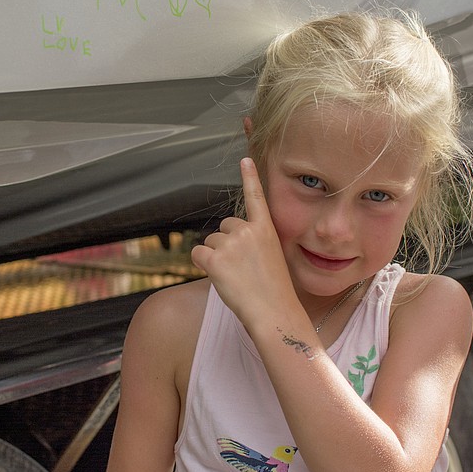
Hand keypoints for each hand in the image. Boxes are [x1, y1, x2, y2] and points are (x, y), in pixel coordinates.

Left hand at [191, 158, 297, 326]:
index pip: (256, 197)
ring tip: (236, 277)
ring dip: (216, 258)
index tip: (244, 159)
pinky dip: (204, 265)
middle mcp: (248, 230)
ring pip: (210, 242)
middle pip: (224, 227)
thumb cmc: (274, 292)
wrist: (274, 312)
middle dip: (226, 244)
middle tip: (242, 268)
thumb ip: (254, 243)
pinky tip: (222, 278)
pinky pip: (198, 254)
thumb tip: (229, 242)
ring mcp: (230, 244)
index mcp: (266, 229)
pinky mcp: (214, 259)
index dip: (250, 176)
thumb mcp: (272, 258)